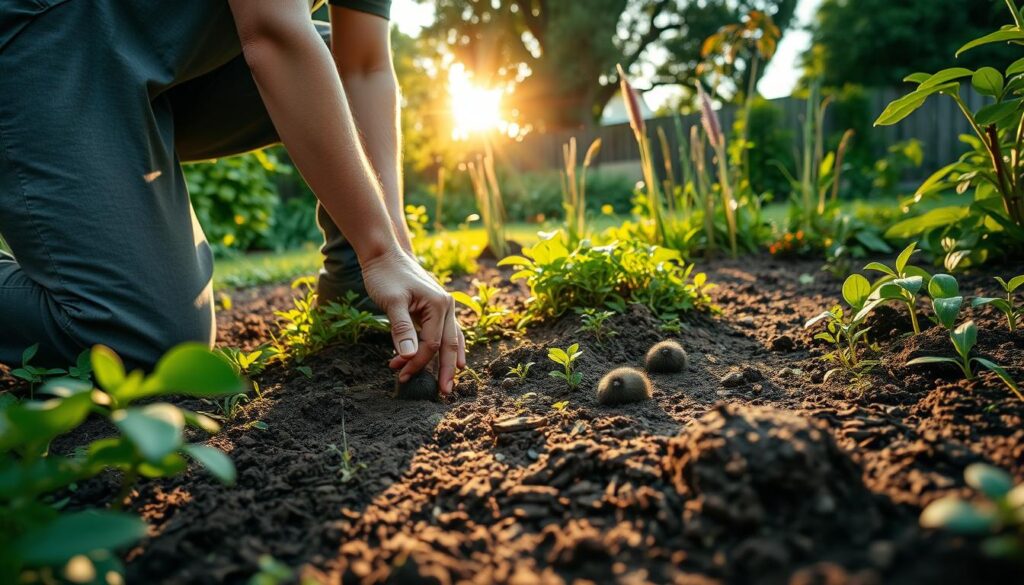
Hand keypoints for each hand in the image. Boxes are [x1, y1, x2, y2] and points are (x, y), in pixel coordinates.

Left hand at [360, 248, 465, 394]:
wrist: (383, 254)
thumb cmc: (385, 275)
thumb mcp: (391, 302)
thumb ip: (402, 330)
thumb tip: (410, 357)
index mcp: (439, 304)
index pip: (433, 344)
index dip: (418, 363)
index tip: (401, 375)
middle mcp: (447, 306)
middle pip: (450, 345)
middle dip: (446, 370)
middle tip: (444, 394)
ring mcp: (443, 307)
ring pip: (451, 339)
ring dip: (446, 361)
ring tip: (446, 382)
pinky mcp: (434, 308)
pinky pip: (443, 333)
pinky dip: (441, 348)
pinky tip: (441, 359)